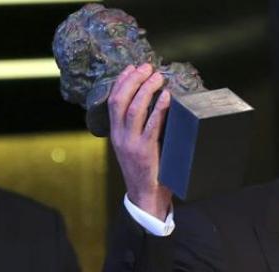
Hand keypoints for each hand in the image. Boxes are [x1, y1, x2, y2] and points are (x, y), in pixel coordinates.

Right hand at [108, 63, 173, 219]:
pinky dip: (159, 108)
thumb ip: (140, 127)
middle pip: (120, 100)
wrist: (145, 197)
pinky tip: (166, 96)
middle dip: (133, 80)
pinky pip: (152, 125)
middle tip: (147, 67)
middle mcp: (120, 137)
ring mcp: (132, 144)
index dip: (121, 81)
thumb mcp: (135, 146)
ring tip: (157, 77)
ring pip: (134, 109)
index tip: (132, 67)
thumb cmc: (147, 170)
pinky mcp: (145, 151)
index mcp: (116, 133)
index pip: (113, 101)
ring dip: (146, 89)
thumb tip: (154, 103)